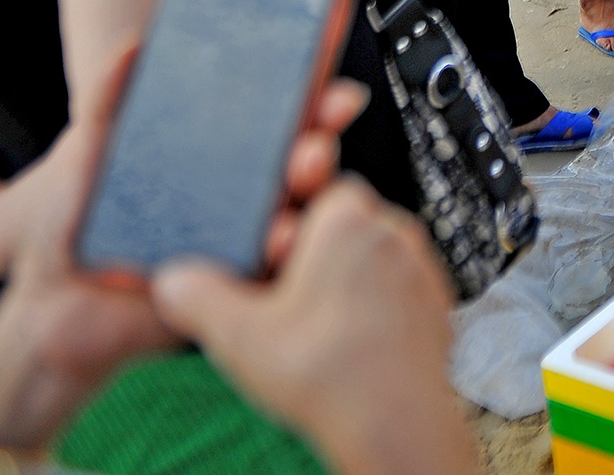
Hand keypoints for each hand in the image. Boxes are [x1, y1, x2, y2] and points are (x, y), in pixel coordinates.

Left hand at [0, 68, 364, 453]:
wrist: (48, 300)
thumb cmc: (67, 224)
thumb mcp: (87, 148)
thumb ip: (110, 97)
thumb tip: (135, 44)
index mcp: (218, 156)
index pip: (279, 120)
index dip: (312, 100)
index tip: (332, 85)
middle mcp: (240, 194)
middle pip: (301, 161)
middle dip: (321, 139)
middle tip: (324, 127)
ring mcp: (242, 239)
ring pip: (298, 210)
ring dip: (314, 187)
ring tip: (307, 167)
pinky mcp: (237, 284)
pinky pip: (274, 268)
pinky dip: (284, 250)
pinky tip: (280, 234)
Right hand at [152, 178, 474, 474]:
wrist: (393, 420)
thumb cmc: (326, 371)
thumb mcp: (234, 332)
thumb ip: (195, 295)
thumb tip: (174, 281)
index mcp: (349, 219)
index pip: (321, 193)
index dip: (293, 229)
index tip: (275, 262)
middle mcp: (395, 232)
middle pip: (348, 228)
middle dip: (320, 257)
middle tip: (290, 301)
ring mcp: (423, 269)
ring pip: (376, 260)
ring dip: (350, 283)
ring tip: (319, 329)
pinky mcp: (439, 305)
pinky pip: (400, 293)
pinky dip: (378, 310)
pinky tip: (351, 343)